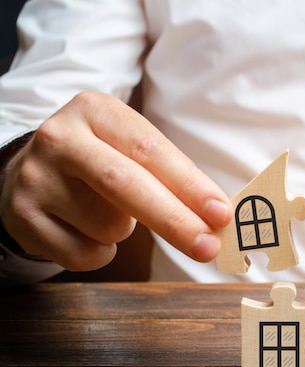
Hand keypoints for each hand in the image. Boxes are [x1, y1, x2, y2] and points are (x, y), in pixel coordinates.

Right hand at [0, 92, 232, 270]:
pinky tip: (85, 229)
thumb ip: (170, 176)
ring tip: (107, 212)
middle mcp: (60, 138)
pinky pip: (84, 254)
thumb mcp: (129, 149)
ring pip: (108, 226)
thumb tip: (217, 219)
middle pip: (126, 185)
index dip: (190, 185)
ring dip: (125, 232)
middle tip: (208, 246)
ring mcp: (35, 177)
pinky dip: (100, 252)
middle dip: (175, 221)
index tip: (221, 214)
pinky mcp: (22, 216)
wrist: (26, 172)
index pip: (150, 150)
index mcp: (96, 111)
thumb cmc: (98, 162)